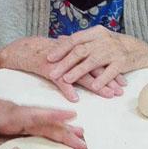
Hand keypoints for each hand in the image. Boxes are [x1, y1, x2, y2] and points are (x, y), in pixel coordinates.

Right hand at [0, 36, 125, 100]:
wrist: (24, 50)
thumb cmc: (46, 54)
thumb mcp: (66, 55)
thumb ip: (79, 60)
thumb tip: (94, 68)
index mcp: (77, 52)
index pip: (99, 62)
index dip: (111, 72)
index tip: (123, 83)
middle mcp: (72, 56)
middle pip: (94, 68)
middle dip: (109, 80)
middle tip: (120, 91)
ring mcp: (61, 62)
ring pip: (81, 75)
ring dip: (95, 85)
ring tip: (107, 95)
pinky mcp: (48, 68)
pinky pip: (59, 80)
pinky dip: (67, 89)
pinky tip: (75, 99)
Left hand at [0, 77, 83, 148]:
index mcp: (6, 114)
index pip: (32, 115)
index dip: (51, 116)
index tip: (70, 117)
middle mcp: (16, 114)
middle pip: (45, 120)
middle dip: (64, 129)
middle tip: (83, 140)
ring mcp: (17, 117)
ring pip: (45, 123)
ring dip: (63, 130)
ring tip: (82, 139)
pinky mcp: (16, 121)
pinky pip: (39, 126)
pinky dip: (54, 130)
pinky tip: (66, 135)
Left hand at [46, 26, 147, 90]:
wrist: (140, 51)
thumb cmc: (114, 46)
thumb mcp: (97, 39)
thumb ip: (80, 40)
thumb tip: (59, 39)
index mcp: (96, 33)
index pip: (75, 39)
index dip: (61, 49)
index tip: (48, 58)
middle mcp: (104, 40)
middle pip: (81, 50)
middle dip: (65, 62)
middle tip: (52, 72)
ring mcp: (114, 51)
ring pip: (93, 60)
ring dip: (79, 71)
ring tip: (67, 79)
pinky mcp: (123, 62)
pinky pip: (111, 71)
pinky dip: (103, 79)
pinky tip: (95, 86)